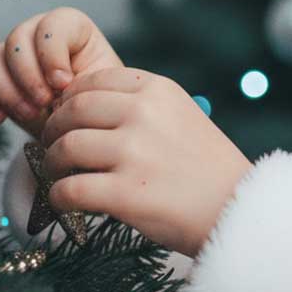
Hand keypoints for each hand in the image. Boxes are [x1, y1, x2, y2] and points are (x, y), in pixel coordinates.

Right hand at [0, 7, 123, 140]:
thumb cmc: (99, 104)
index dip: (52, 53)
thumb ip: (85, 80)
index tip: (64, 83)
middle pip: (16, 39)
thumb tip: (59, 85)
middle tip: (44, 103)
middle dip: (28, 75)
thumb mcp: (102, 90)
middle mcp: (37, 36)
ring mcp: (11, 58)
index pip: (52, 24)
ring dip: (5, 89)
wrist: (84, 130)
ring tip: (29, 114)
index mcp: (72, 29)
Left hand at [38, 66, 253, 257]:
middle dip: (54, 130)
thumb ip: (142, 106)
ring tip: (60, 175)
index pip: (94, 81)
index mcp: (159, 90)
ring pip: (65, 148)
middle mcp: (144, 114)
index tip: (68, 117)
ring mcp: (134, 153)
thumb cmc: (208, 168)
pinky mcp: (125, 193)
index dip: (71, 100)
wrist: (238, 209)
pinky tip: (66, 202)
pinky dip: (59, 197)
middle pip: (72, 111)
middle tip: (53, 147)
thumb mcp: (183, 116)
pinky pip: (68, 190)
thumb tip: (81, 108)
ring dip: (53, 164)